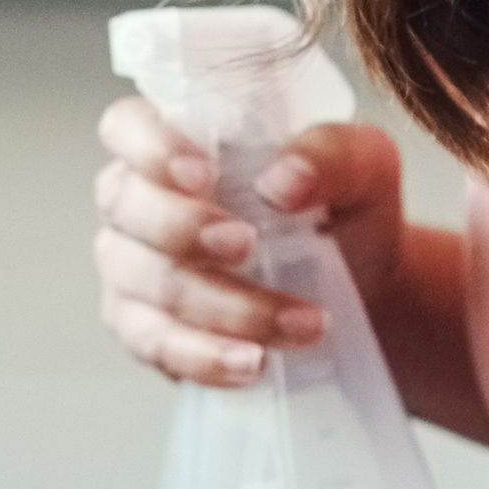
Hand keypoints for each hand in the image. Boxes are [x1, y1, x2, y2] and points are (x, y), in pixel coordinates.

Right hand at [93, 96, 405, 388]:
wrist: (360, 293)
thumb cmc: (341, 212)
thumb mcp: (362, 168)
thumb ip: (330, 155)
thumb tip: (283, 181)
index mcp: (175, 144)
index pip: (126, 127)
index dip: (151, 147)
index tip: (203, 174)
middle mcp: (138, 203)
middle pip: (127, 206)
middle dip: (185, 228)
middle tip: (248, 245)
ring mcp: (132, 270)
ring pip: (151, 284)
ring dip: (225, 306)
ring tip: (300, 322)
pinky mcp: (145, 332)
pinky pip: (157, 346)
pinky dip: (206, 356)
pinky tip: (252, 361)